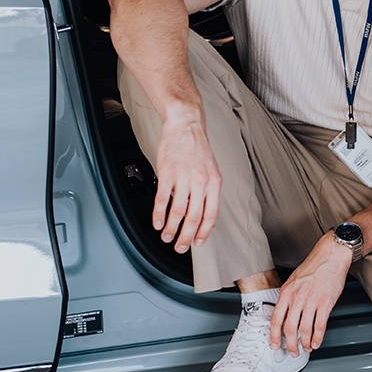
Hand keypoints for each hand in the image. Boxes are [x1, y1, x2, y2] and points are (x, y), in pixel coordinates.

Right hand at [153, 107, 221, 252]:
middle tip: (180, 247)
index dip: (204, 232)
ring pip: (178, 211)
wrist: (186, 124)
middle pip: (194, 217)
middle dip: (186, 237)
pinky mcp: (167, 172)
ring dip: (171, 228)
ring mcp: (183, 177)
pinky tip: (157, 223)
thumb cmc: (198, 147)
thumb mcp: (212, 170)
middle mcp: (201, 181)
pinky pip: (162, 198)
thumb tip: (211, 219)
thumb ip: (211, 194)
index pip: (211, 214)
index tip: (198, 243)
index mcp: (214, 182)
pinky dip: (159, 214)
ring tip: (166, 237)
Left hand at [270, 233, 353, 355]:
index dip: (274, 335)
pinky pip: (320, 326)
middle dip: (290, 344)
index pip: (276, 319)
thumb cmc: (313, 267)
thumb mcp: (293, 280)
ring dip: (304, 343)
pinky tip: (316, 342)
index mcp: (286, 293)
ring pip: (305, 330)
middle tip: (292, 351)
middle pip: (289, 328)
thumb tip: (285, 313)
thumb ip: (288, 297)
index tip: (275, 344)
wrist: (330, 256)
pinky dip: (317, 338)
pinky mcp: (325, 303)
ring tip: (306, 349)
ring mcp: (311, 301)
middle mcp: (297, 298)